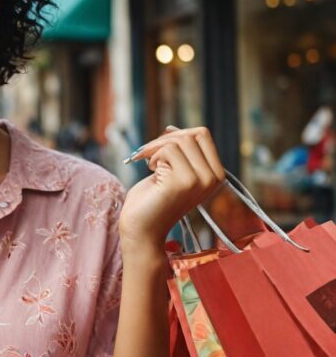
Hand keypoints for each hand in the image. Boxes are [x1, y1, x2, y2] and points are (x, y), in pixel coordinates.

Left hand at [118, 126, 224, 252]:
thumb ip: (178, 152)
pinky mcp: (184, 181)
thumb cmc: (152, 199)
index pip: (202, 135)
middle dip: (165, 139)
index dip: (177, 134)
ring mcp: (201, 180)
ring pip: (180, 140)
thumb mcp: (171, 170)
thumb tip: (172, 128)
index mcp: (214, 175)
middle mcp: (213, 178)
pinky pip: (168, 150)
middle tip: (148, 155)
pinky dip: (153, 156)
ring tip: (151, 166)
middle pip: (193, 134)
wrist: (141, 228)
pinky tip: (150, 172)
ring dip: (156, 148)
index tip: (159, 147)